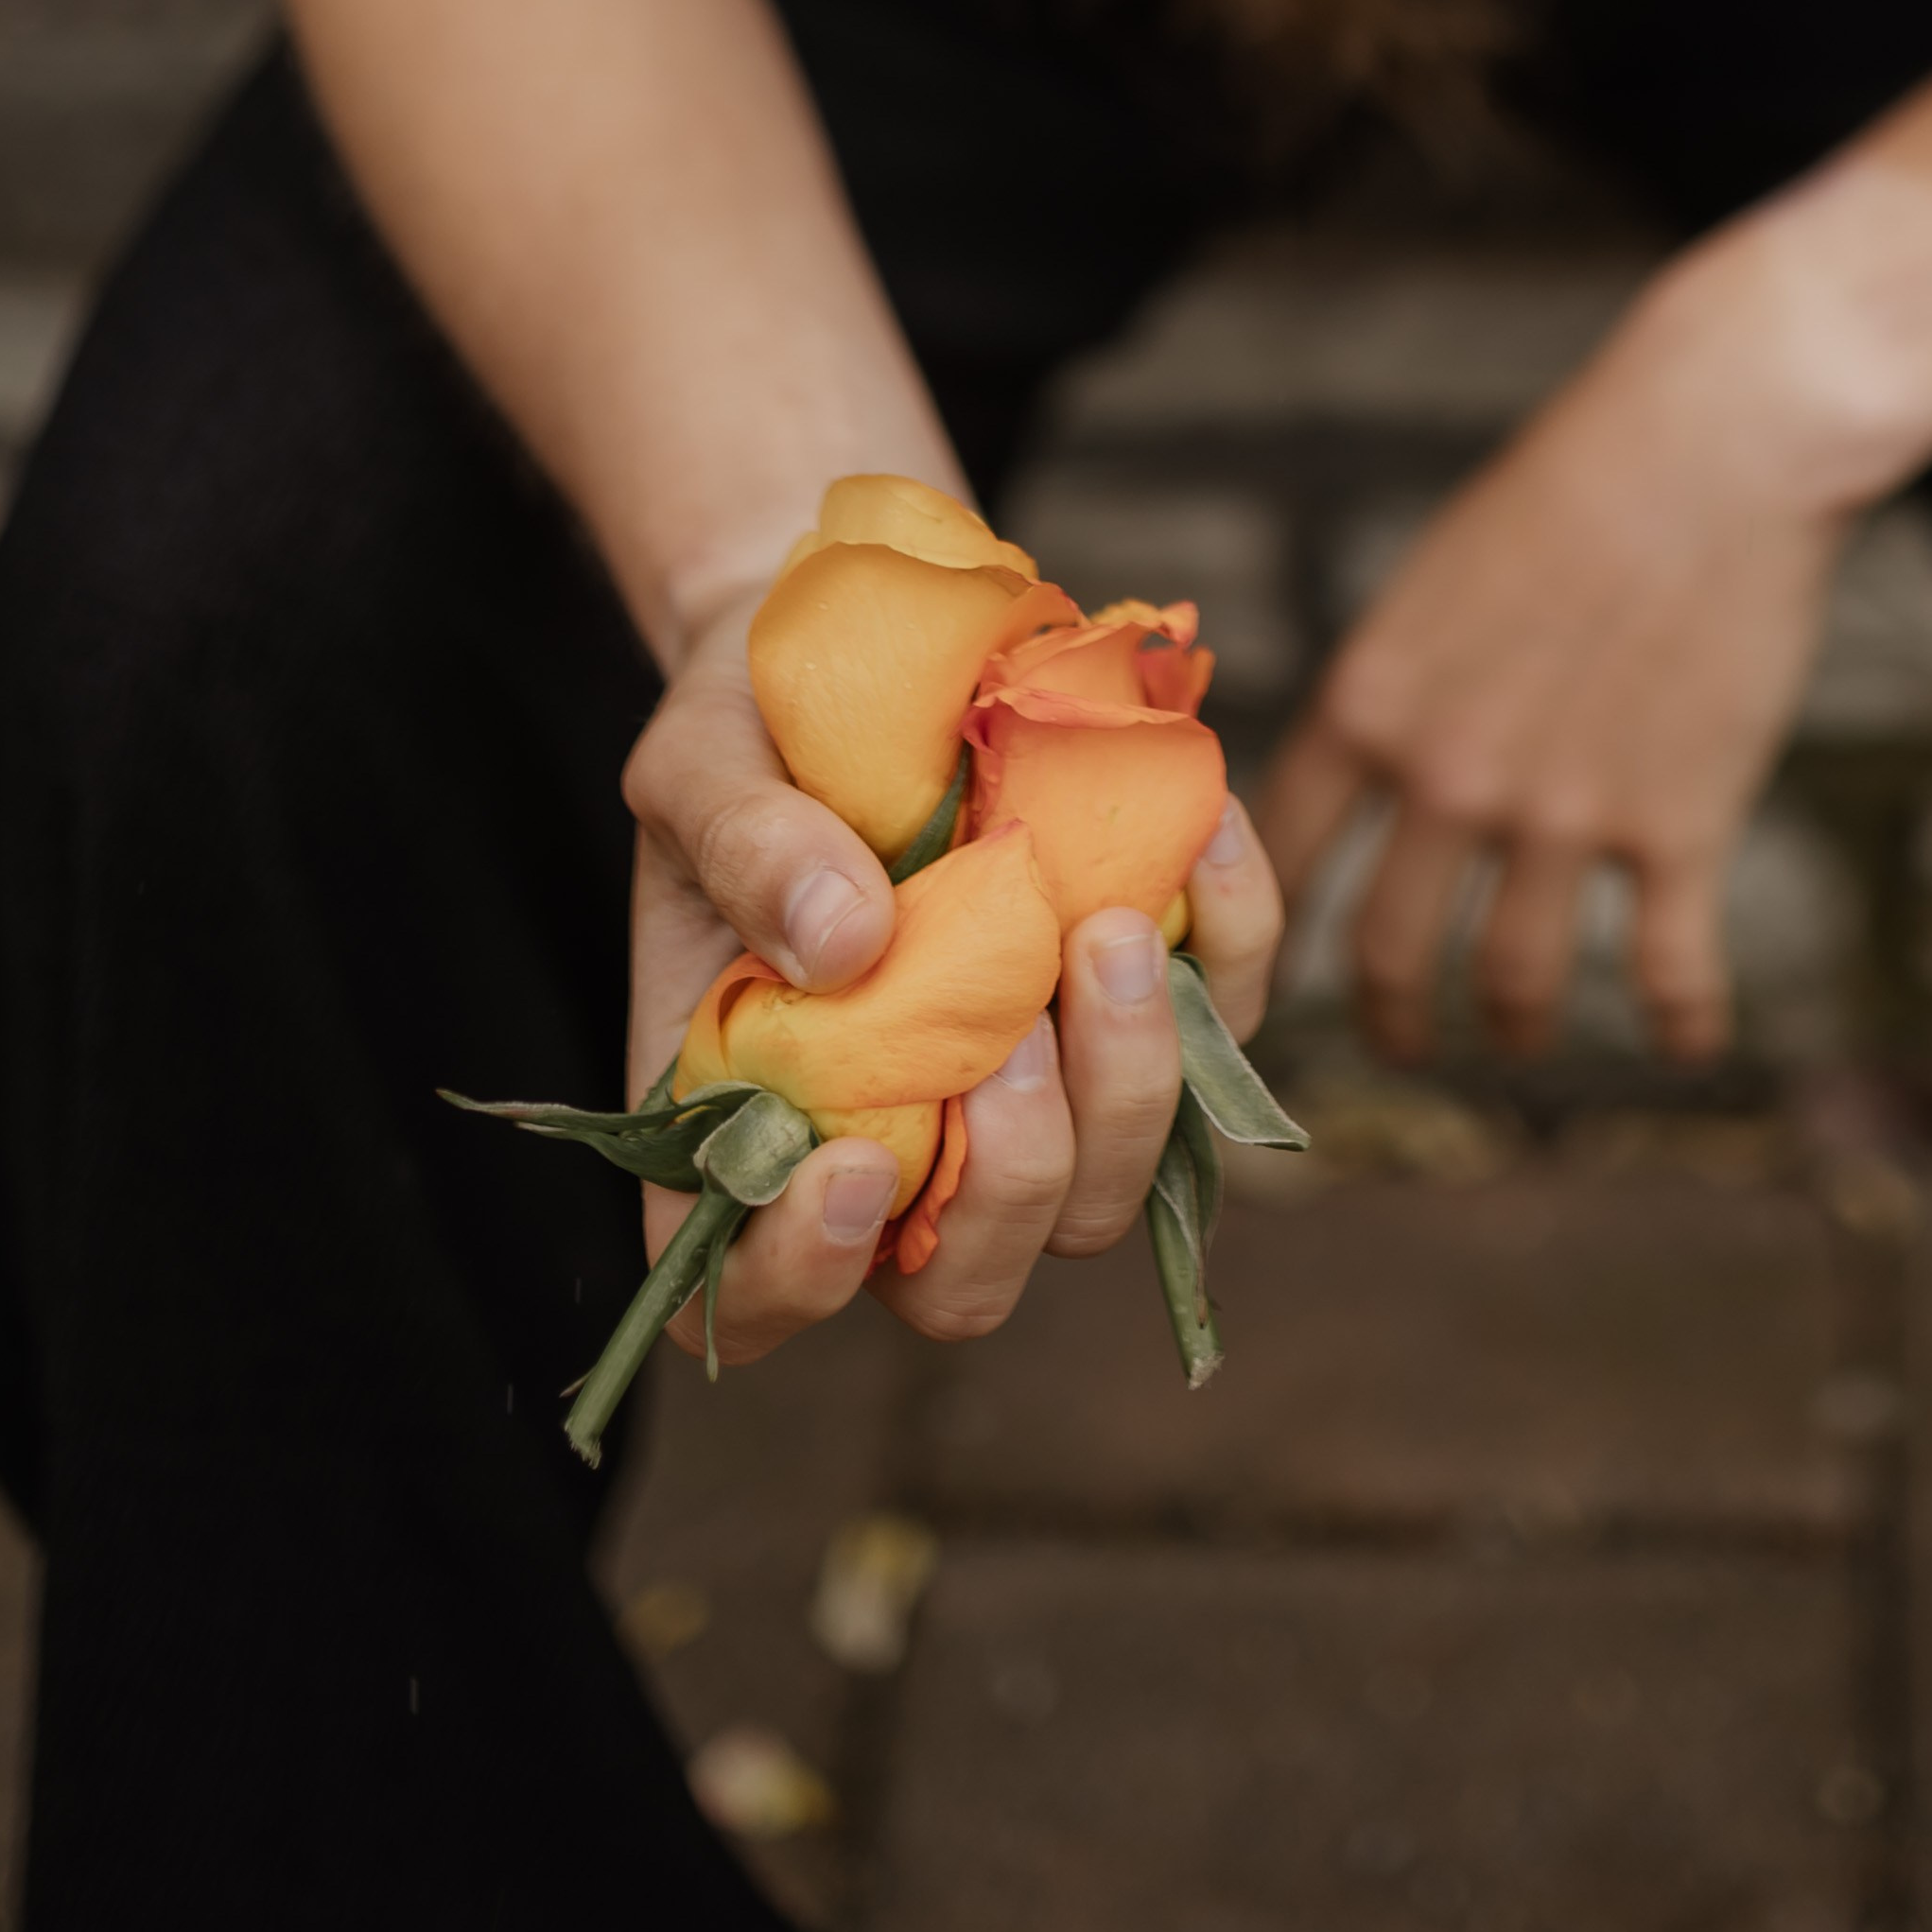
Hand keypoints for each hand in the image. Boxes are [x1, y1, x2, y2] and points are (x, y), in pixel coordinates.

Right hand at [620, 595, 1283, 1366]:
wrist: (857, 640)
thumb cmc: (746, 730)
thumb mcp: (700, 761)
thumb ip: (745, 846)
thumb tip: (848, 941)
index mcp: (749, 1121)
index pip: (751, 1291)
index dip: (802, 1280)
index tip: (856, 1167)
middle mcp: (894, 1146)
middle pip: (967, 1283)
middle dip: (1014, 1181)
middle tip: (1016, 1031)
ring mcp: (1028, 1096)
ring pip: (1108, 1198)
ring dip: (1130, 1089)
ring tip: (1109, 925)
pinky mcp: (1134, 1014)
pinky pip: (1221, 1036)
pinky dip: (1230, 949)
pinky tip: (1201, 832)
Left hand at [1257, 239, 1855, 1063]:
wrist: (1714, 449)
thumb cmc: (1569, 492)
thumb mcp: (1429, 585)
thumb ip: (1392, 693)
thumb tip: (1358, 775)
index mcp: (1370, 705)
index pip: (1282, 859)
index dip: (1264, 933)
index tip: (1268, 978)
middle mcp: (1450, 776)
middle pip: (1386, 951)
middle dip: (1387, 1018)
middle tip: (1399, 1043)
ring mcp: (1564, 813)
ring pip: (1511, 983)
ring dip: (1511, 1029)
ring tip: (1516, 1037)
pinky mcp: (1678, 826)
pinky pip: (1667, 970)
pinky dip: (1680, 1023)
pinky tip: (1686, 1042)